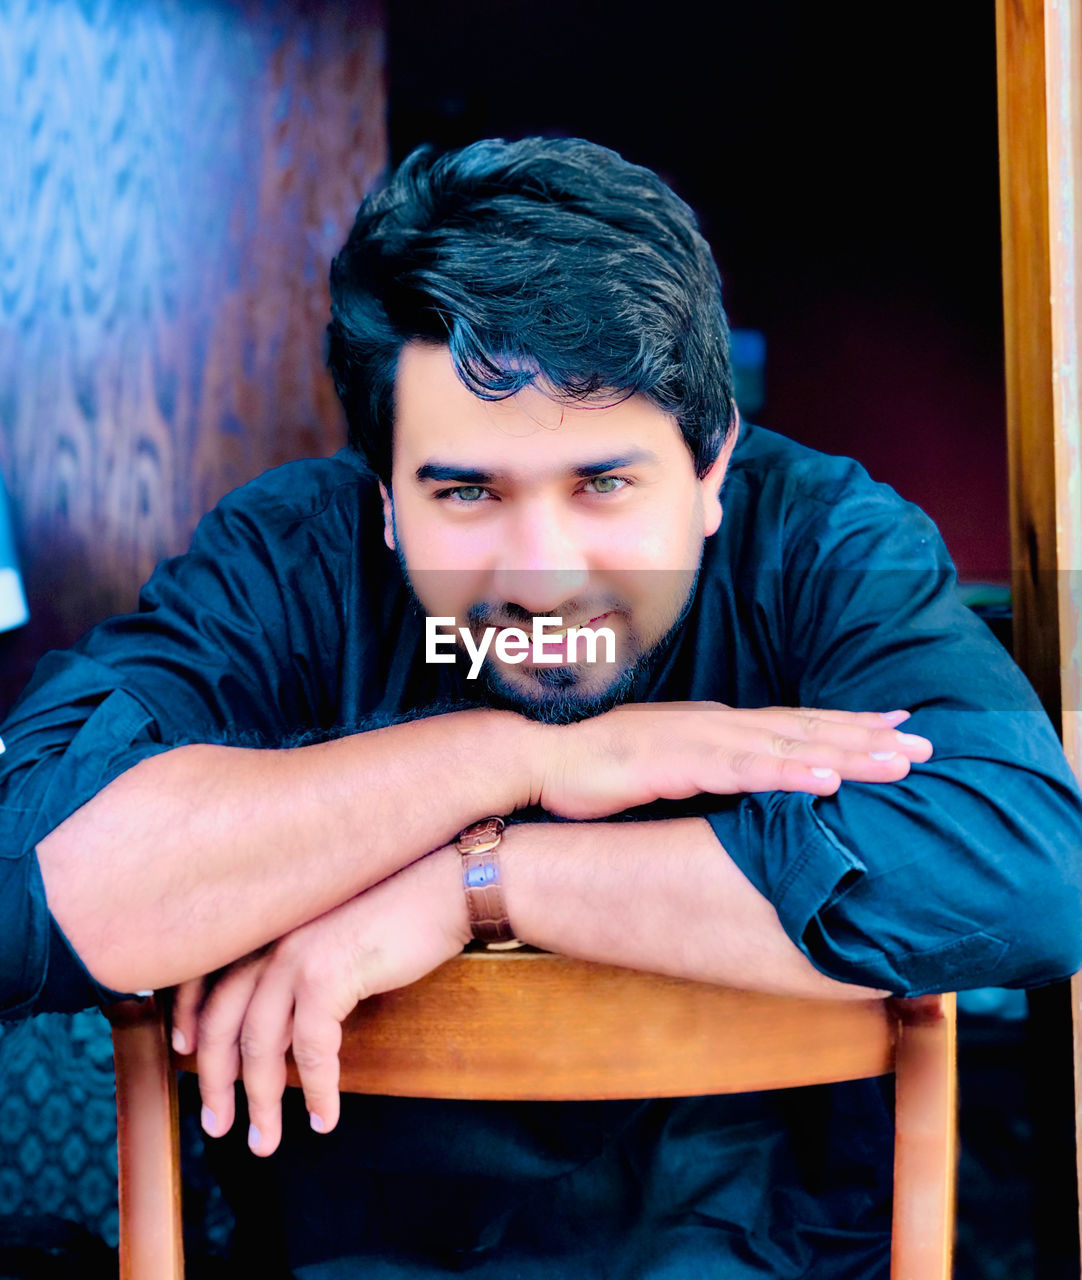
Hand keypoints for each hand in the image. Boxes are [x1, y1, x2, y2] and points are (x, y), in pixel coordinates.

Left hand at [170, 845, 468, 1155]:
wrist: (444, 888)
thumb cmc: (396, 911)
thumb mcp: (329, 933)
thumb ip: (295, 965)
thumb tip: (278, 1023)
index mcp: (266, 924)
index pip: (202, 973)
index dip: (185, 1017)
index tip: (181, 1053)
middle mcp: (270, 938)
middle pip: (220, 1022)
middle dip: (217, 1082)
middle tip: (219, 1125)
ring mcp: (295, 955)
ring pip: (260, 1045)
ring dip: (262, 1102)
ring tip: (268, 1140)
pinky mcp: (328, 975)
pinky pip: (311, 1050)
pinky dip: (316, 1091)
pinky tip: (324, 1117)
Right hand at [533, 703, 931, 819]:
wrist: (538, 761)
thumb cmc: (597, 768)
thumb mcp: (664, 766)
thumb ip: (706, 768)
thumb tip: (742, 781)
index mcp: (714, 726)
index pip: (794, 723)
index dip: (847, 725)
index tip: (896, 728)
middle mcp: (716, 725)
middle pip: (805, 730)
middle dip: (867, 737)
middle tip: (925, 745)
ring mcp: (699, 741)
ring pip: (788, 746)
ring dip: (846, 753)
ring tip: (898, 763)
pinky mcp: (677, 764)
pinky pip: (744, 772)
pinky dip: (790, 774)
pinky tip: (828, 782)